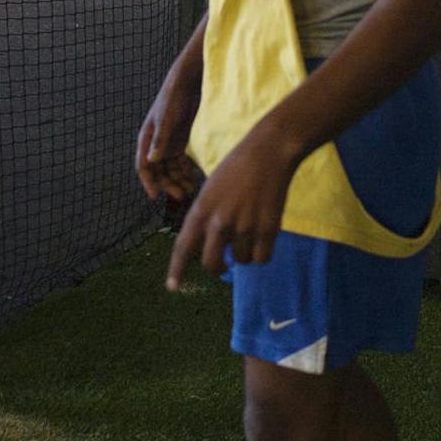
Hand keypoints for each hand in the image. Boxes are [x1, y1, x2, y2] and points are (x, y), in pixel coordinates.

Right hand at [136, 68, 203, 205]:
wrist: (186, 83)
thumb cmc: (173, 98)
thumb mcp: (166, 120)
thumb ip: (160, 140)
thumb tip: (152, 161)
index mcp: (146, 139)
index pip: (144, 166)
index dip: (148, 182)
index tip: (155, 196)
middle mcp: (155, 144)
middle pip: (158, 171)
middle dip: (167, 184)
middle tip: (180, 195)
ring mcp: (168, 142)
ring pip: (170, 168)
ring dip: (177, 179)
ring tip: (189, 190)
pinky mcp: (180, 140)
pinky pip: (180, 161)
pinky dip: (185, 170)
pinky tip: (193, 178)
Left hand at [164, 125, 296, 291]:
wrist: (268, 152)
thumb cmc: (237, 168)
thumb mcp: (210, 190)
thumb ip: (206, 218)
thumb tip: (209, 249)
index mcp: (201, 210)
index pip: (183, 247)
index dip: (177, 270)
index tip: (172, 288)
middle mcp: (219, 222)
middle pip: (211, 264)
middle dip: (218, 266)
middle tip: (225, 262)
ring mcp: (244, 227)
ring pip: (240, 261)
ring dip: (244, 254)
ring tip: (250, 231)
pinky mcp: (267, 229)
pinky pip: (261, 259)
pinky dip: (262, 254)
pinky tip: (263, 238)